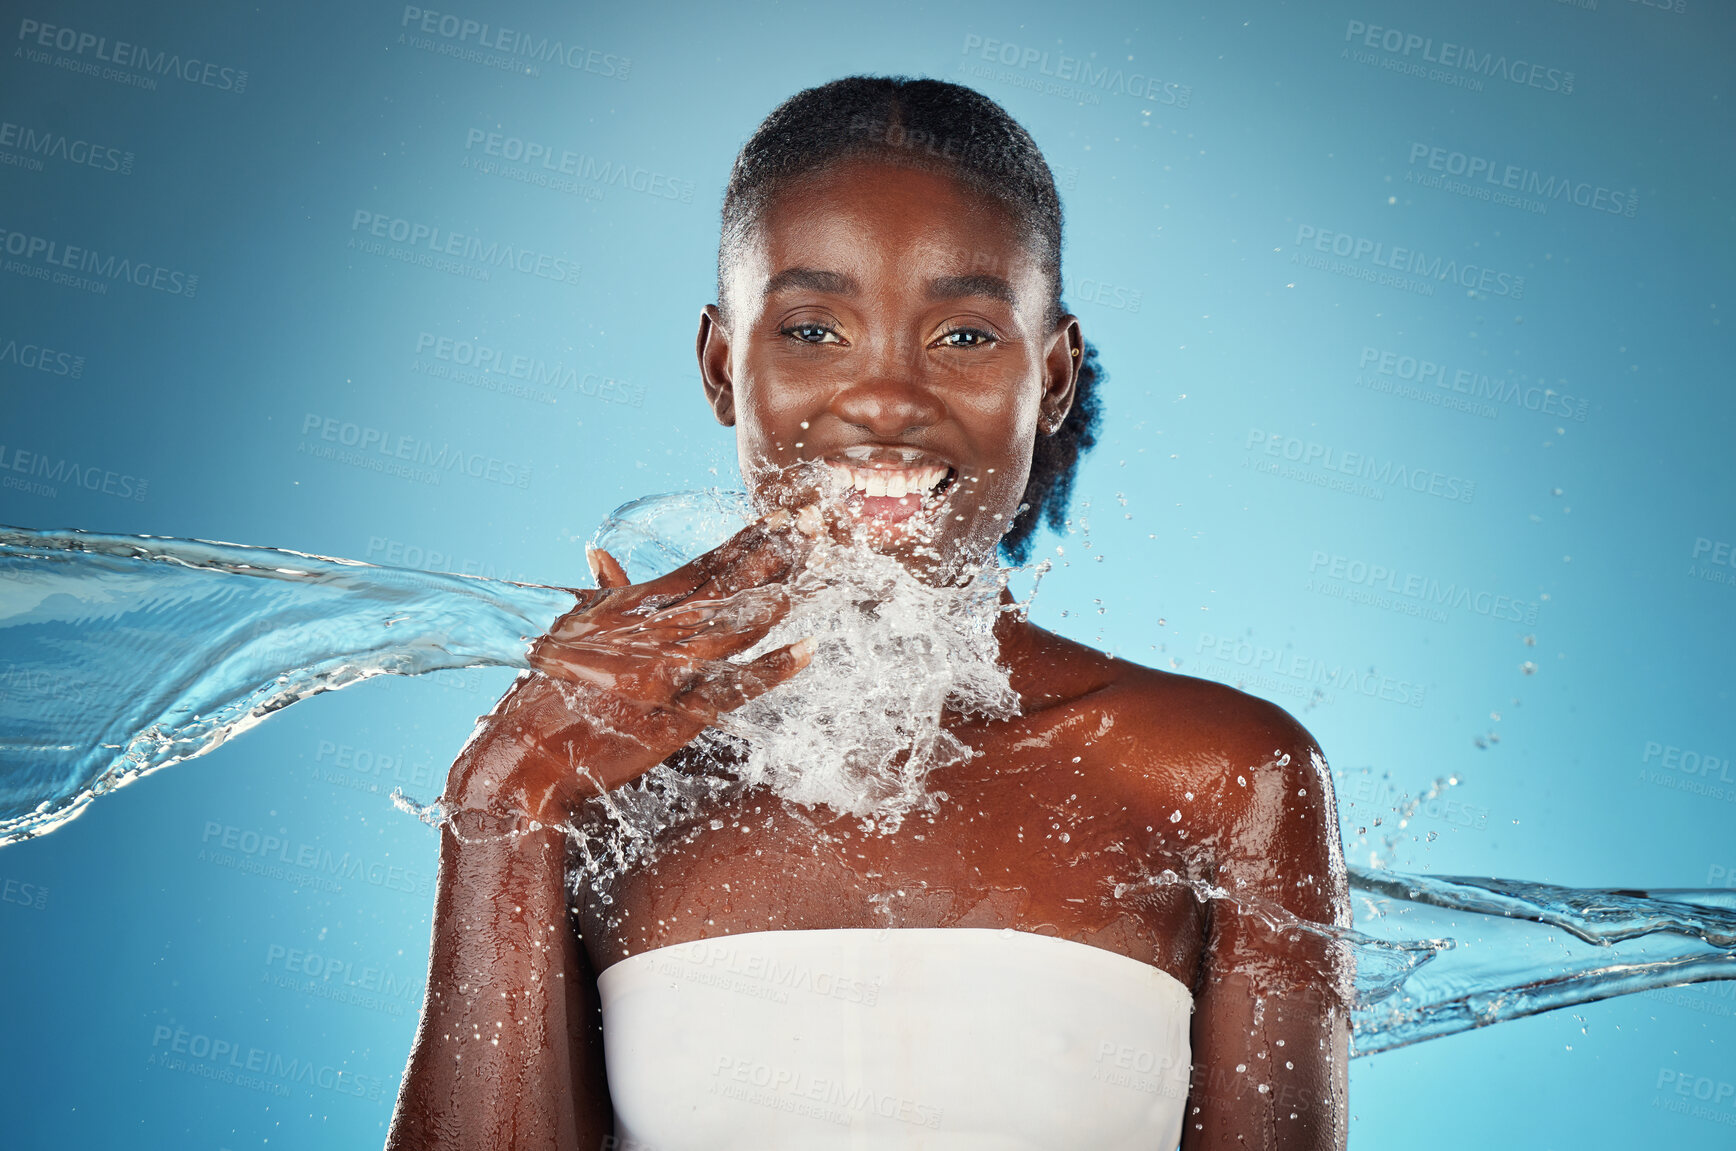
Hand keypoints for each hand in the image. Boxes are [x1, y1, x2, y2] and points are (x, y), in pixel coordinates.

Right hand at [445, 516, 813, 824]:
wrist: (526, 755)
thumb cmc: (546, 695)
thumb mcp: (571, 632)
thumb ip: (601, 596)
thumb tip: (602, 555)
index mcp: (635, 609)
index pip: (705, 564)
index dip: (748, 540)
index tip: (784, 516)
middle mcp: (657, 631)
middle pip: (729, 582)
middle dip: (777, 550)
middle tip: (818, 519)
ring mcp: (670, 669)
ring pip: (737, 622)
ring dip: (777, 592)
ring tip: (816, 564)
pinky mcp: (678, 711)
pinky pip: (738, 686)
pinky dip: (774, 667)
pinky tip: (807, 647)